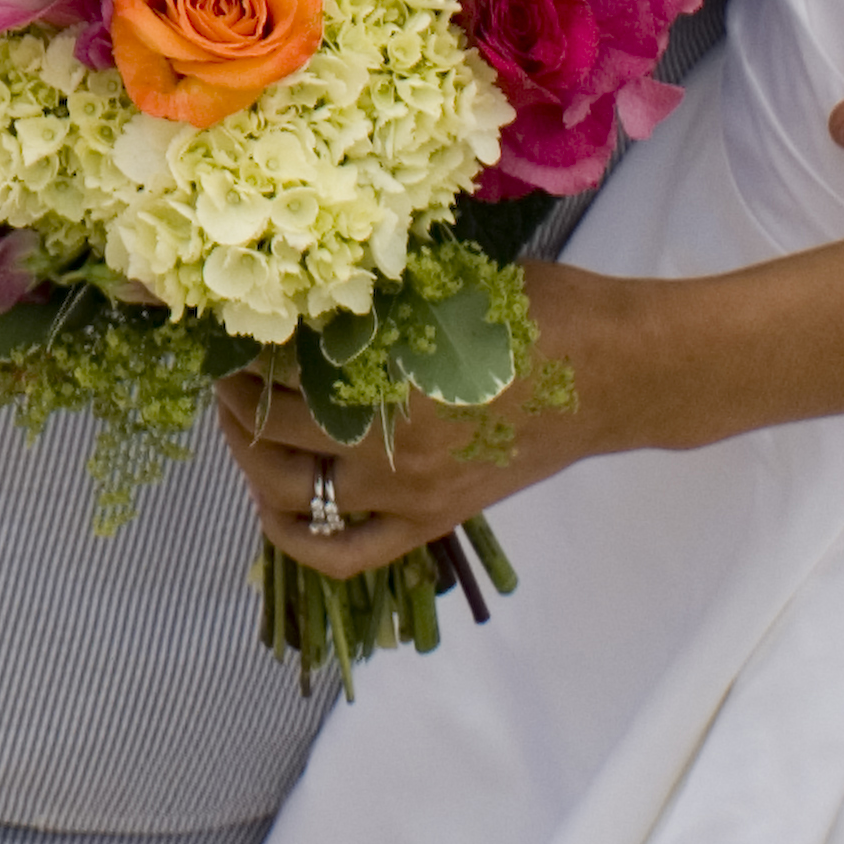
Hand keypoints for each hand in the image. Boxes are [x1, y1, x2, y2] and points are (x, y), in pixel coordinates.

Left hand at [215, 268, 656, 577]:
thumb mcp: (443, 289)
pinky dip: (293, 538)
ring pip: (291, 496)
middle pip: (270, 436)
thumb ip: (371, 304)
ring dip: (250, 458)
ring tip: (242, 420)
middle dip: (235, 398)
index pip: (280, 374)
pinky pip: (341, 555)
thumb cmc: (537, 314)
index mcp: (393, 385)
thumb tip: (296, 290)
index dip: (244, 348)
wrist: (616, 376)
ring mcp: (409, 498)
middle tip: (228, 368)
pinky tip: (271, 503)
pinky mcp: (430, 524)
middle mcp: (392, 454)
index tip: (232, 325)